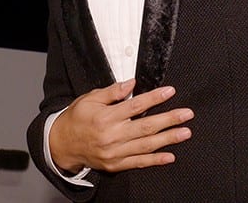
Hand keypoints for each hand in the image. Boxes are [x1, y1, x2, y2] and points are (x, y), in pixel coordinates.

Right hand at [49, 79, 192, 173]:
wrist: (61, 145)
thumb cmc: (77, 118)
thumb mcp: (90, 98)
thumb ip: (112, 91)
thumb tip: (131, 83)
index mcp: (106, 117)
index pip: (135, 106)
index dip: (154, 98)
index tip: (170, 91)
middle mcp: (112, 136)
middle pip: (146, 127)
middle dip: (169, 120)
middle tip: (187, 114)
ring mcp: (114, 153)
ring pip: (146, 146)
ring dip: (168, 139)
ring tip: (185, 133)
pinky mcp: (114, 165)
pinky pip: (138, 163)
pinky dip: (155, 160)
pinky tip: (170, 156)